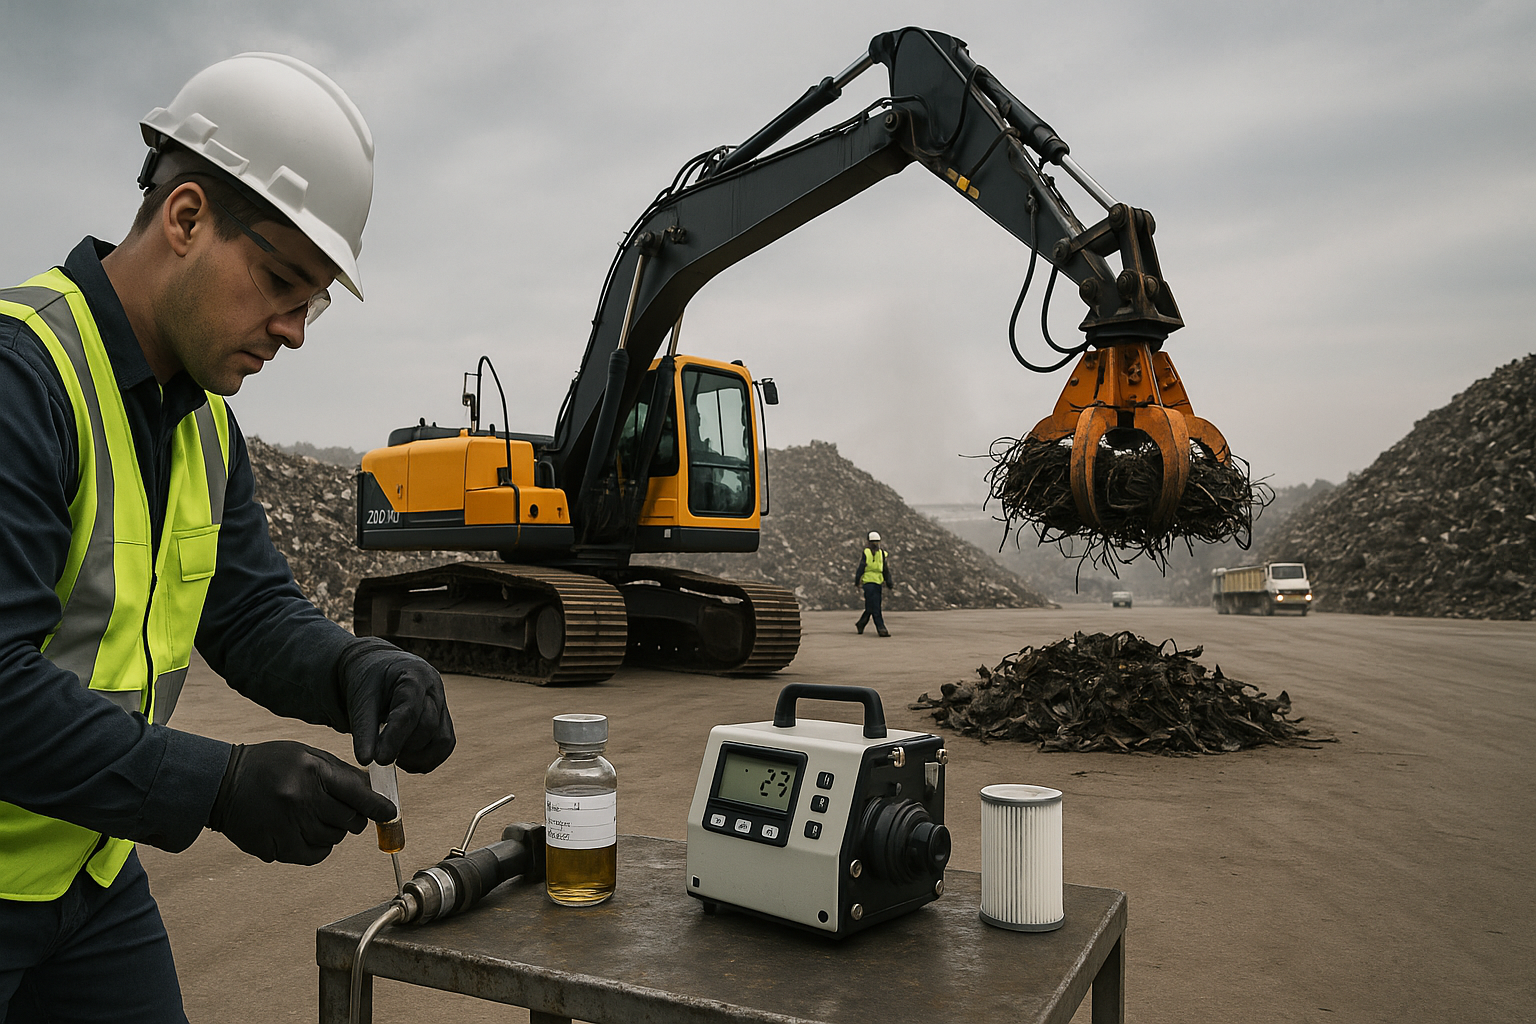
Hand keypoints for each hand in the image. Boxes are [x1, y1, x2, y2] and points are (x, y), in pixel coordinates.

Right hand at [207, 741, 395, 864]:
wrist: (221, 783)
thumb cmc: (269, 764)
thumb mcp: (306, 755)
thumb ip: (340, 772)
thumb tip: (372, 790)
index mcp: (312, 771)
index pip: (358, 793)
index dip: (379, 806)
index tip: (390, 813)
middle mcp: (302, 799)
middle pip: (350, 819)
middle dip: (354, 816)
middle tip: (343, 810)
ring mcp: (289, 825)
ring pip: (335, 838)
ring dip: (334, 830)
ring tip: (315, 816)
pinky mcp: (277, 847)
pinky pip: (316, 855)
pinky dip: (320, 847)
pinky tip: (308, 832)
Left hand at [338, 641, 455, 772]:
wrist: (378, 669)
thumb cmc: (369, 681)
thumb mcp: (360, 700)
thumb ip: (364, 730)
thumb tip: (366, 760)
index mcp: (413, 675)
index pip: (409, 711)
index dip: (395, 738)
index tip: (380, 760)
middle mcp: (434, 688)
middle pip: (428, 726)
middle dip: (405, 747)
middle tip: (381, 757)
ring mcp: (442, 704)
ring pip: (442, 740)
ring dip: (418, 757)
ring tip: (395, 758)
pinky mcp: (443, 719)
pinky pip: (444, 745)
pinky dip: (427, 758)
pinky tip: (406, 759)